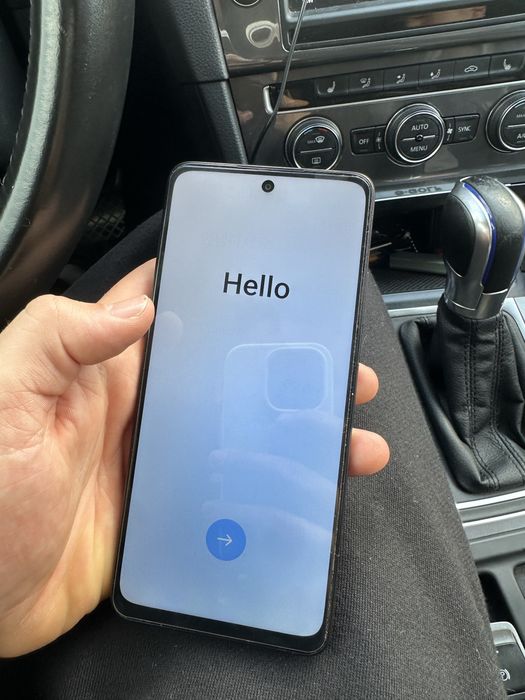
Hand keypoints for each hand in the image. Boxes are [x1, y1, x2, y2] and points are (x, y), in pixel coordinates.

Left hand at [0, 261, 387, 656]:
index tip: (275, 281)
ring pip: (237, 434)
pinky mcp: (164, 513)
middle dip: (280, 365)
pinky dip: (270, 493)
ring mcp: (154, 464)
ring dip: (291, 433)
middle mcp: (136, 412)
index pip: (166, 309)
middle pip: (221, 374)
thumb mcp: (3, 398)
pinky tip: (306, 499)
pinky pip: (228, 494)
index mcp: (103, 373)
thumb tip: (136, 305)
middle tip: (336, 369)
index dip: (217, 289)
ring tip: (346, 438)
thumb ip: (56, 339)